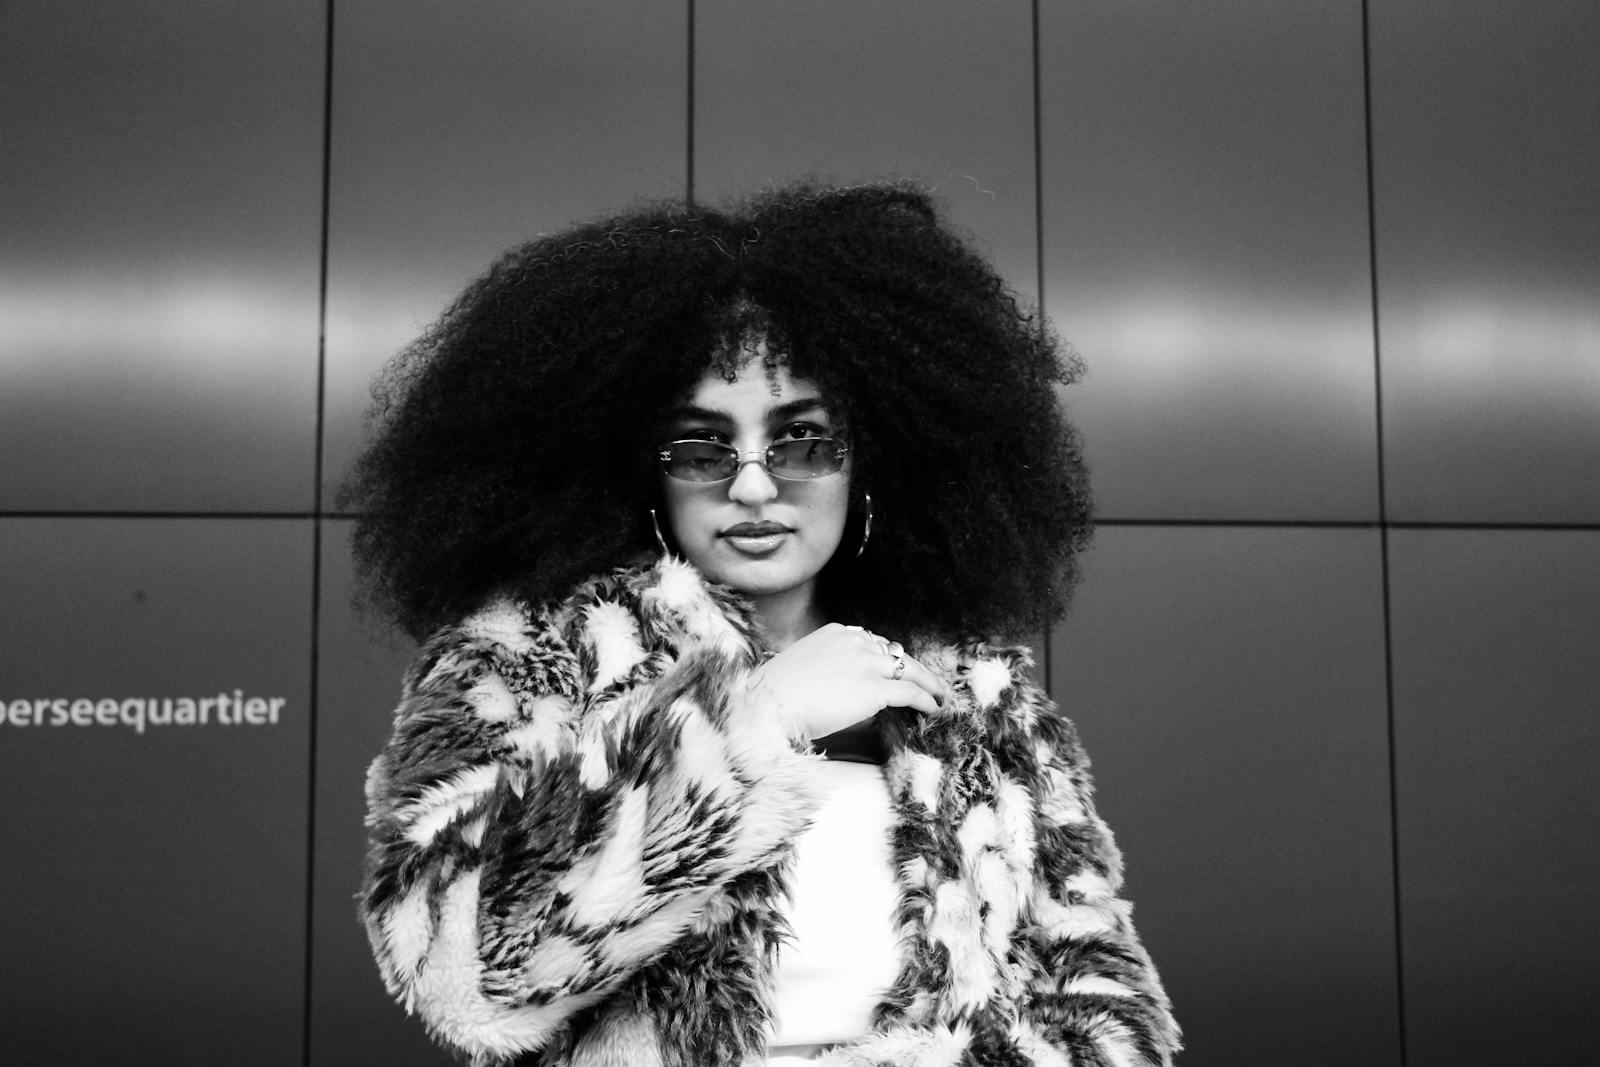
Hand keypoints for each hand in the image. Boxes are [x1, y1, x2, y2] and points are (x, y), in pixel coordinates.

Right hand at [750, 623, 951, 740]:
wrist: (769, 706)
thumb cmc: (776, 695)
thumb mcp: (803, 666)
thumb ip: (828, 667)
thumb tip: (843, 685)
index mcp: (836, 632)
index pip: (872, 642)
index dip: (887, 658)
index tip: (895, 670)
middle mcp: (855, 641)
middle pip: (894, 653)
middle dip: (914, 668)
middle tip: (929, 681)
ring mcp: (866, 663)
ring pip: (909, 670)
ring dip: (929, 683)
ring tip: (941, 695)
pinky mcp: (874, 688)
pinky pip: (910, 692)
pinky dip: (926, 700)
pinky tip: (934, 709)